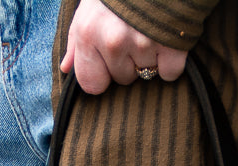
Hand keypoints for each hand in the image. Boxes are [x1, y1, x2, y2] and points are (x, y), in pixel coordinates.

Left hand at [60, 0, 187, 94]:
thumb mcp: (89, 7)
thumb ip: (76, 39)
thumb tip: (66, 68)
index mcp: (88, 33)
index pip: (92, 85)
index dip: (102, 73)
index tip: (108, 60)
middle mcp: (113, 41)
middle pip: (123, 78)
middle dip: (128, 61)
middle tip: (133, 33)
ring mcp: (144, 43)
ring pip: (147, 74)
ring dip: (150, 58)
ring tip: (149, 30)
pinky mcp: (171, 44)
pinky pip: (170, 73)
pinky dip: (171, 62)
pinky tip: (167, 40)